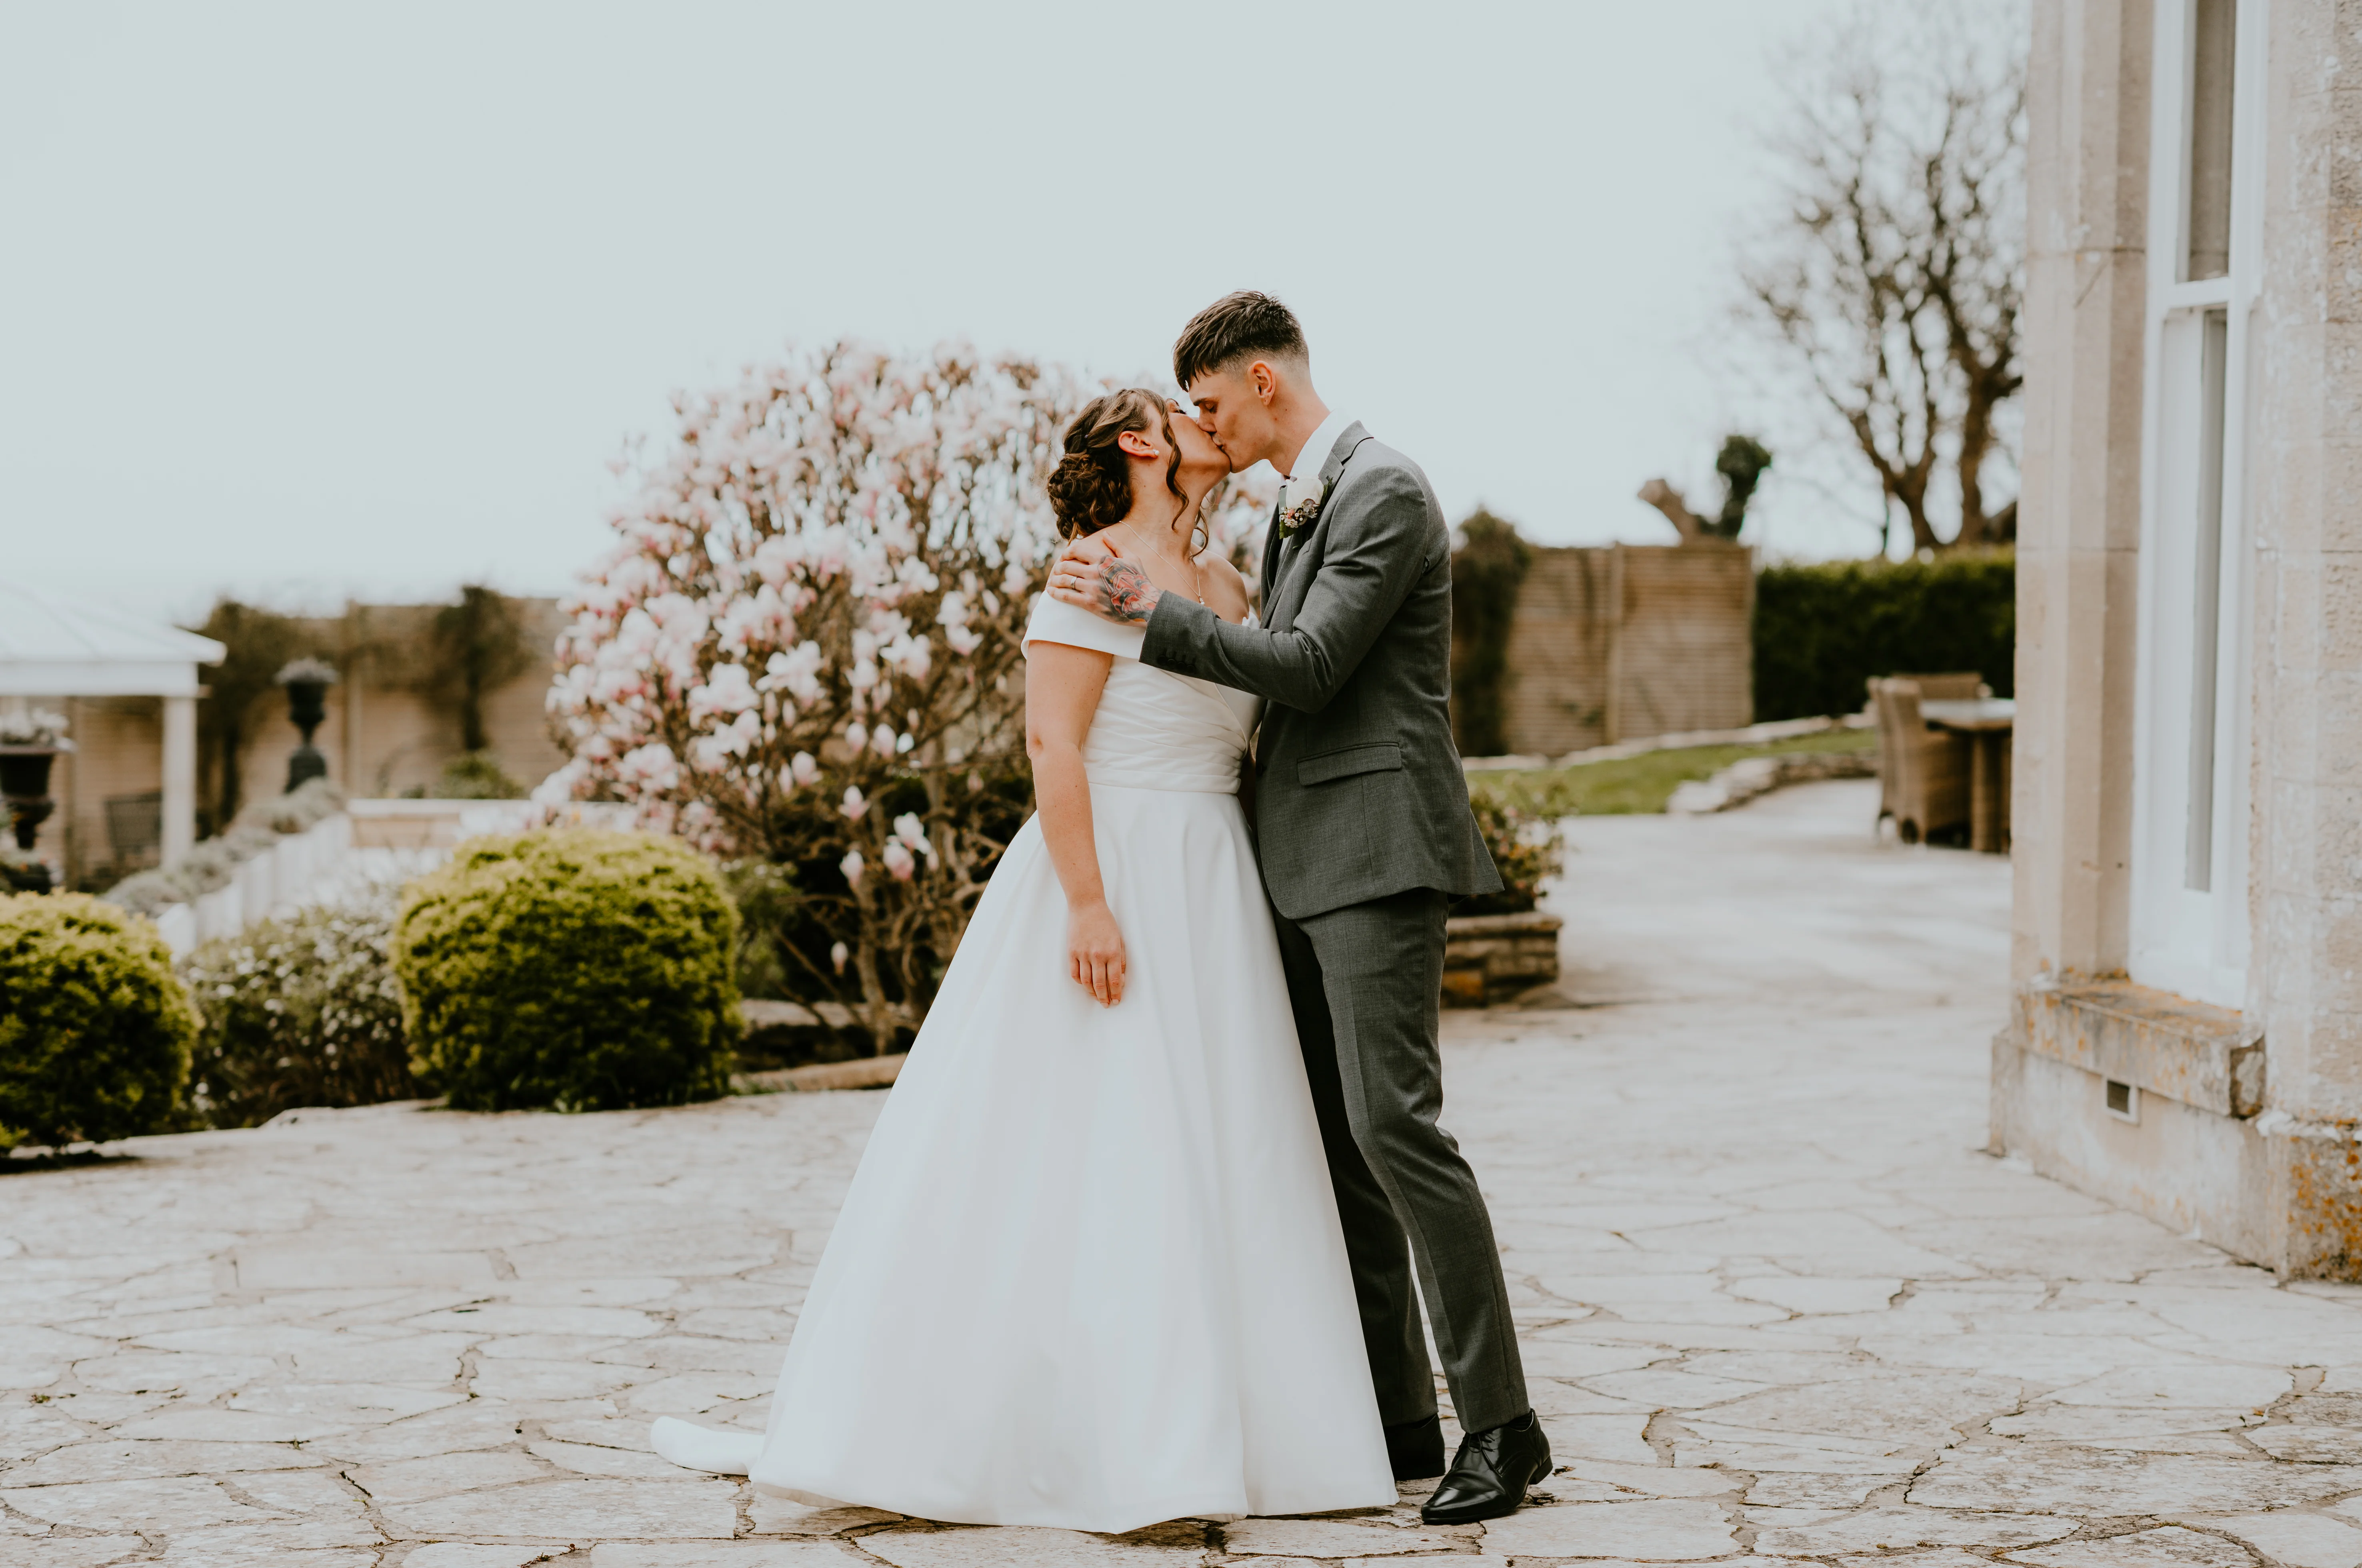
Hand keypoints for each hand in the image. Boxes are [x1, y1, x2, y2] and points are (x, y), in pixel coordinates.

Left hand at [1048, 551, 1162, 624]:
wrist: (1145, 605)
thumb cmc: (1139, 581)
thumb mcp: (1132, 558)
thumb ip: (1117, 545)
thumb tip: (1106, 534)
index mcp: (1103, 559)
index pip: (1077, 550)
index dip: (1067, 552)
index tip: (1064, 556)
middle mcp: (1095, 572)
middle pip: (1067, 565)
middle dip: (1059, 567)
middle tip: (1057, 571)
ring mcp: (1091, 588)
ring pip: (1064, 580)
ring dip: (1055, 580)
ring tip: (1052, 581)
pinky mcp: (1090, 603)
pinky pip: (1067, 596)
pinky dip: (1055, 593)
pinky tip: (1051, 591)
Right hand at [1067, 899, 1127, 1006]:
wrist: (1087, 906)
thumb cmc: (1106, 922)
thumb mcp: (1119, 939)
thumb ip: (1121, 959)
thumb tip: (1120, 978)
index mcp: (1112, 952)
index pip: (1114, 980)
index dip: (1116, 993)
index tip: (1116, 1001)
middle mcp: (1098, 955)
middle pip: (1100, 984)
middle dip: (1104, 997)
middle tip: (1106, 1004)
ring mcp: (1083, 954)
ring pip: (1086, 981)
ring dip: (1092, 993)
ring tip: (1096, 998)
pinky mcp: (1072, 952)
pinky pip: (1074, 973)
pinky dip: (1079, 982)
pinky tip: (1084, 985)